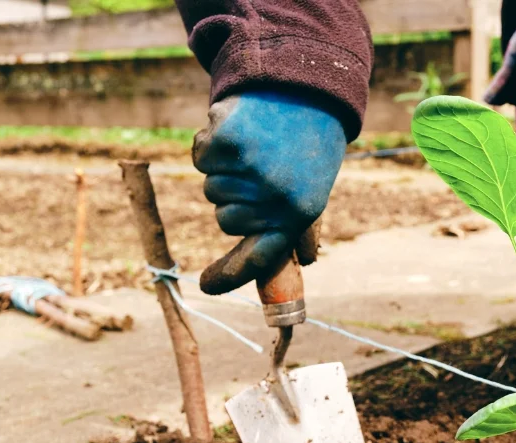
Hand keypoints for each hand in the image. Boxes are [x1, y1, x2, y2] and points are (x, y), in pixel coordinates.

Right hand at [193, 90, 345, 293]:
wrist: (307, 83)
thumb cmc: (309, 141)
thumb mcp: (314, 185)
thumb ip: (303, 224)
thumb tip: (306, 261)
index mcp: (298, 214)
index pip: (258, 257)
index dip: (230, 276)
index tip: (206, 287)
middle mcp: (273, 198)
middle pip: (225, 219)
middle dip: (234, 199)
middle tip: (260, 167)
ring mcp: (248, 171)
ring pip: (212, 188)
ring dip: (224, 170)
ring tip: (255, 143)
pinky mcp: (226, 142)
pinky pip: (201, 157)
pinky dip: (210, 143)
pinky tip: (238, 127)